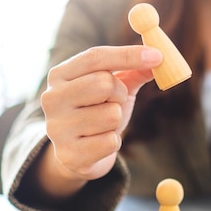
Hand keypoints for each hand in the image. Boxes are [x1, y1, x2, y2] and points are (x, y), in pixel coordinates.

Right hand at [36, 45, 162, 198]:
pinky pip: (110, 142)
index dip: (128, 55)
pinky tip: (99, 143)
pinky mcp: (69, 154)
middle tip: (115, 102)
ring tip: (103, 125)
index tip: (157, 56)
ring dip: (116, 120)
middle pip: (104, 84)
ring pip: (111, 114)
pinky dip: (113, 141)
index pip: (95, 57)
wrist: (79, 154)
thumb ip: (135, 71)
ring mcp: (56, 128)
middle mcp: (51, 99)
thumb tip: (159, 59)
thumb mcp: (115, 87)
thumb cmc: (98, 111)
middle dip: (120, 94)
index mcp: (60, 75)